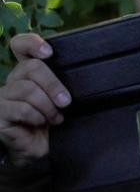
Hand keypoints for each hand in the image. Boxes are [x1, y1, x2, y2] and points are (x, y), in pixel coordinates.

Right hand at [0, 34, 70, 166]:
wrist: (36, 149)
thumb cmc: (50, 121)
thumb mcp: (58, 99)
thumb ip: (61, 83)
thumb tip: (80, 71)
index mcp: (27, 73)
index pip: (20, 46)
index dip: (31, 43)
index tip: (49, 52)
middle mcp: (11, 81)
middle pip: (31, 67)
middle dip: (53, 85)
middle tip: (66, 102)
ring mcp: (2, 97)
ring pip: (27, 89)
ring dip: (47, 105)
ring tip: (55, 117)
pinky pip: (22, 109)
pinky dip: (37, 117)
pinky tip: (40, 123)